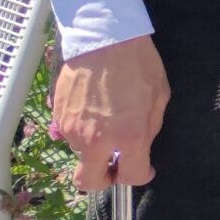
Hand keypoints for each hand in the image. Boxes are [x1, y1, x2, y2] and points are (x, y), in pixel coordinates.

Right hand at [51, 36, 169, 191]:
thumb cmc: (139, 64)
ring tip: (106, 122)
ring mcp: (73, 130)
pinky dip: (82, 130)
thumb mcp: (159, 97)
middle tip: (114, 166)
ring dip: (93, 148)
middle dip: (103, 180)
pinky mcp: (59, 116)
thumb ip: (149, 130)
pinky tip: (93, 109)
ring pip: (80, 155)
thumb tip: (141, 149)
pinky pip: (70, 134)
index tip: (143, 169)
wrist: (105, 38)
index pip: (131, 176)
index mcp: (130, 136)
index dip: (140, 176)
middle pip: (89, 182)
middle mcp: (97, 140)